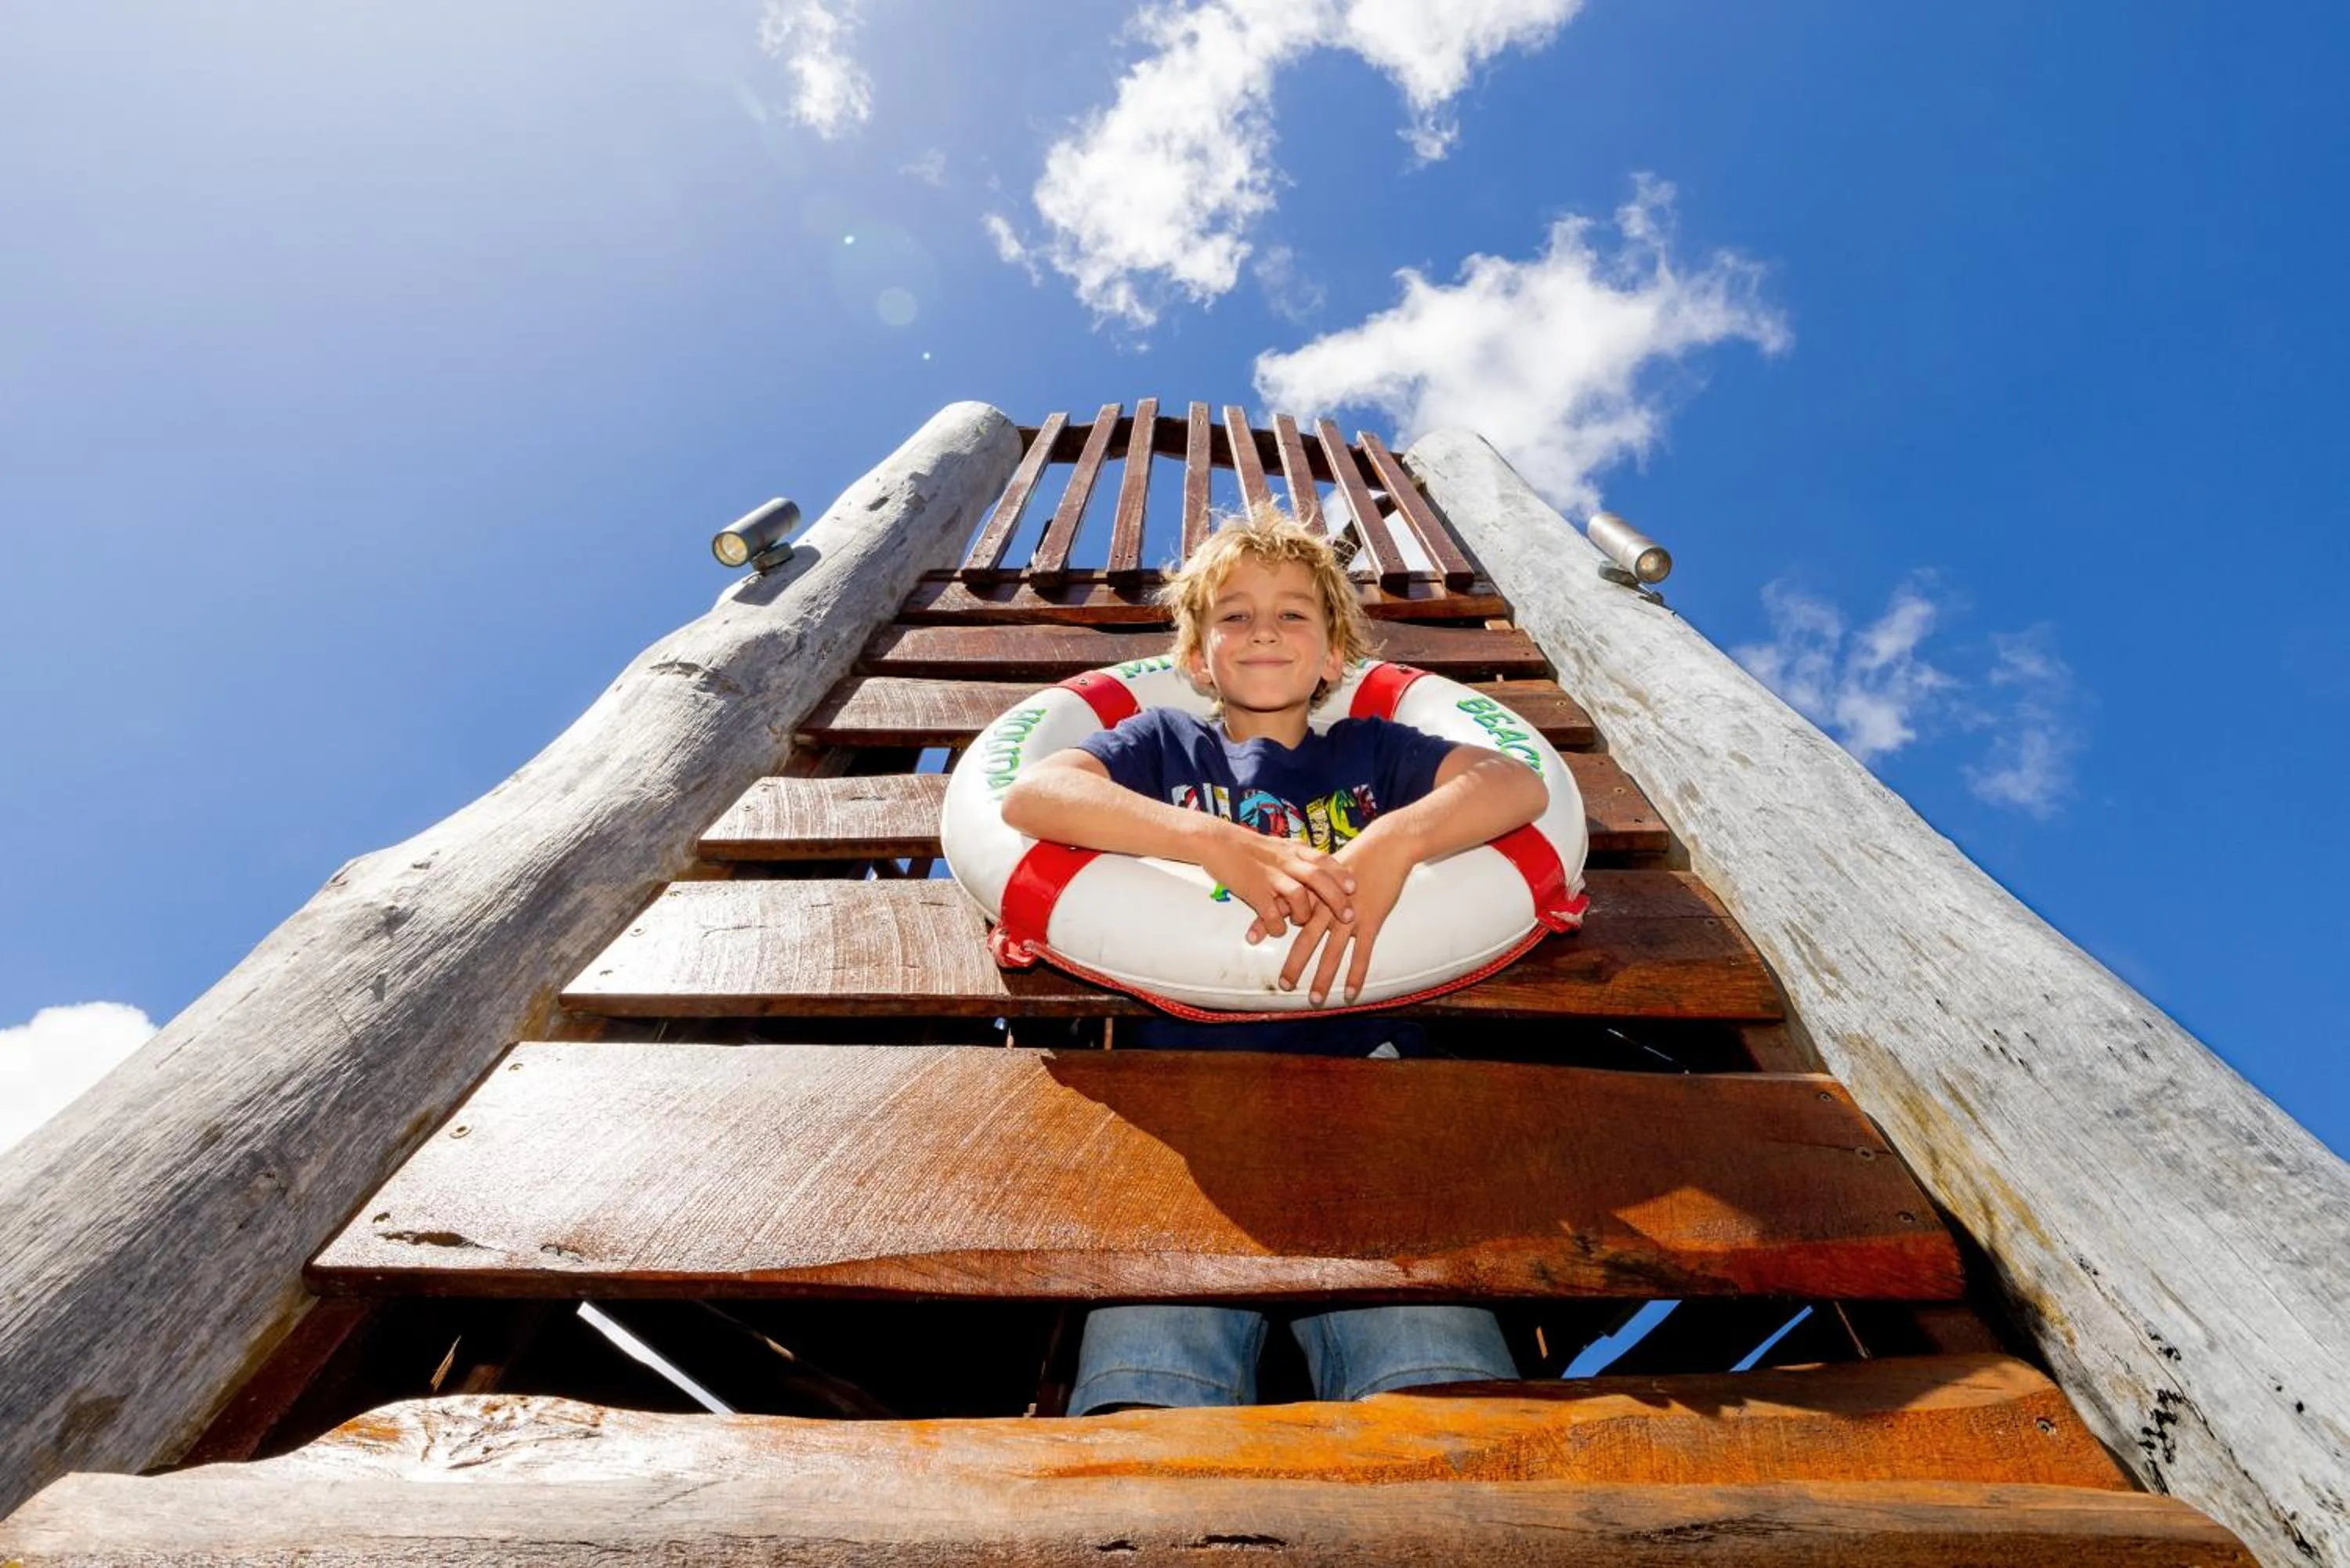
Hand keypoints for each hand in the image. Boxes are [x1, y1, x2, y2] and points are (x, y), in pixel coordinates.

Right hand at [1195, 821, 1355, 939]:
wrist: (1215, 841)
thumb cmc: (1247, 846)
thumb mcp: (1278, 845)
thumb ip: (1297, 855)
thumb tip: (1318, 865)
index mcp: (1292, 850)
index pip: (1324, 860)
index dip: (1341, 875)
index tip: (1354, 887)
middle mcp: (1285, 861)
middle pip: (1319, 879)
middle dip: (1336, 900)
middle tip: (1348, 916)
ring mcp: (1269, 876)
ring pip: (1298, 895)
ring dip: (1304, 914)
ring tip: (1300, 922)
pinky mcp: (1252, 890)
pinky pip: (1271, 913)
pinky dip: (1277, 926)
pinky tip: (1277, 929)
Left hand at [1276, 830, 1412, 1005]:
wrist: (1386, 847)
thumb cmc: (1355, 857)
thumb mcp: (1325, 868)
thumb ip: (1308, 885)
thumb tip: (1289, 896)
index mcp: (1313, 892)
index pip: (1284, 909)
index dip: (1265, 923)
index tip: (1249, 939)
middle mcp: (1327, 907)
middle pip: (1306, 940)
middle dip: (1295, 964)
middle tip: (1284, 985)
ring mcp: (1350, 915)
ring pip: (1333, 952)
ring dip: (1324, 978)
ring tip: (1316, 999)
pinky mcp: (1371, 920)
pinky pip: (1362, 953)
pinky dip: (1356, 974)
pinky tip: (1351, 993)